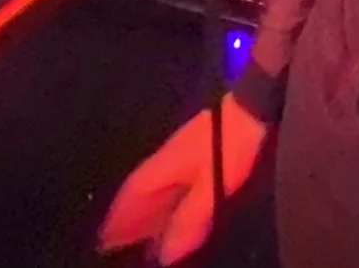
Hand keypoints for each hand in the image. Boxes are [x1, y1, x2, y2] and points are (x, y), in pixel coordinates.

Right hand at [97, 97, 270, 262]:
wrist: (253, 105)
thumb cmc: (231, 145)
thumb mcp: (212, 186)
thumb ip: (189, 218)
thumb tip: (166, 253)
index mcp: (165, 163)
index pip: (134, 192)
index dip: (119, 217)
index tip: (105, 239)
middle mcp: (167, 156)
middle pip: (141, 190)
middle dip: (127, 216)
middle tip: (115, 241)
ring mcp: (182, 150)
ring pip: (155, 185)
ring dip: (143, 209)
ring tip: (137, 234)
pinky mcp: (198, 150)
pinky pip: (170, 181)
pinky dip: (162, 199)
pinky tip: (169, 209)